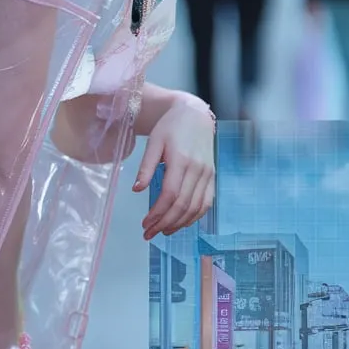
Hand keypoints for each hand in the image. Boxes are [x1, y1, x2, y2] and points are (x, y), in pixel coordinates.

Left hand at [133, 95, 214, 239]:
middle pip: (182, 205)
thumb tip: (137, 189)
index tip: (145, 223)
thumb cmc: (171, 127)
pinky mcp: (212, 177)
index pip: (170, 194)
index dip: (157, 213)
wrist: (194, 115)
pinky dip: (195, 217)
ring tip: (163, 231)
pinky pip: (206, 203)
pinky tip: (181, 223)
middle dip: (165, 223)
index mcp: (181, 160)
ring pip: (195, 207)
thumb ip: (146, 166)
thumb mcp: (153, 142)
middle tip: (149, 233)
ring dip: (179, 224)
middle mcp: (198, 169)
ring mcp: (207, 174)